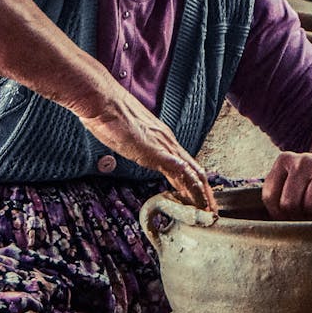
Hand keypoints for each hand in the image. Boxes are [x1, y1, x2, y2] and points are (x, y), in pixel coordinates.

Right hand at [76, 90, 216, 212]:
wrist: (102, 100)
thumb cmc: (108, 114)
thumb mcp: (124, 134)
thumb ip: (131, 143)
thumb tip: (127, 146)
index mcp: (161, 137)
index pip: (185, 164)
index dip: (193, 183)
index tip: (198, 199)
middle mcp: (168, 141)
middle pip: (195, 171)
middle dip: (204, 193)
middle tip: (209, 211)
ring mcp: (164, 145)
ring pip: (192, 173)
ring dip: (201, 195)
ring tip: (207, 212)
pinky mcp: (156, 151)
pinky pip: (180, 170)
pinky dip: (190, 186)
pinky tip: (195, 198)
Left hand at [261, 151, 311, 219]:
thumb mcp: (290, 186)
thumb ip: (276, 199)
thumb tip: (273, 227)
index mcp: (284, 160)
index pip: (270, 197)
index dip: (279, 215)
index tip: (289, 218)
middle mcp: (303, 159)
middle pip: (290, 203)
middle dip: (297, 218)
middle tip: (305, 221)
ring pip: (311, 205)